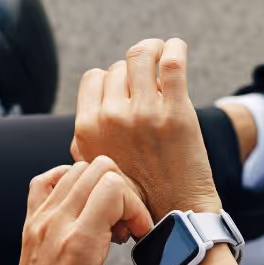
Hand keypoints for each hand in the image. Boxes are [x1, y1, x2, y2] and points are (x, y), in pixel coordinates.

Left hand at [0, 156, 193, 264]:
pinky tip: (85, 210)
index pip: (115, 188)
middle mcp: (56, 225)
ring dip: (101, 191)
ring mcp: (40, 220)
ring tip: (108, 226)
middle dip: (123, 195)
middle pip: (99, 170)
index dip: (137, 209)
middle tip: (127, 231)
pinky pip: (49, 179)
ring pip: (77, 170)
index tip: (138, 239)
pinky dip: (72, 184)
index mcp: (79, 246)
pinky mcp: (31, 223)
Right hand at [71, 38, 221, 219]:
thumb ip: (86, 144)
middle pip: (119, 67)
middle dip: (135, 71)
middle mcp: (112, 118)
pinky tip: (177, 50)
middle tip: (151, 83)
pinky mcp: (176, 112)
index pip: (94, 78)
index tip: (128, 88)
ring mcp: (144, 113)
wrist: (177, 216)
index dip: (112, 79)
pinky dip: (175, 48)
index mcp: (88, 129)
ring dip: (154, 49)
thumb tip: (87, 120)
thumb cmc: (139, 199)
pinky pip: (172, 61)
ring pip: (142, 54)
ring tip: (163, 56)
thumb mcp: (97, 174)